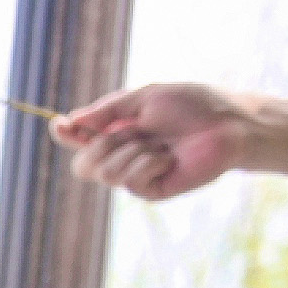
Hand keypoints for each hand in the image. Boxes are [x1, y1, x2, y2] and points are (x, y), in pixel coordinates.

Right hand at [52, 83, 253, 201]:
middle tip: (129, 134)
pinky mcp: (150, 189)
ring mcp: (135, 174)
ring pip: (103, 174)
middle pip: (82, 165)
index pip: (80, 139)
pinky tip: (167, 158)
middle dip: (99, 146)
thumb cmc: (193, 105)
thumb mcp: (146, 97)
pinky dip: (147, 164)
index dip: (66, 134)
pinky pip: (129, 182)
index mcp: (119, 130)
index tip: (60, 125)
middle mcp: (123, 154)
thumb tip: (73, 121)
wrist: (227, 126)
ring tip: (159, 145)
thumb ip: (109, 110)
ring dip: (129, 153)